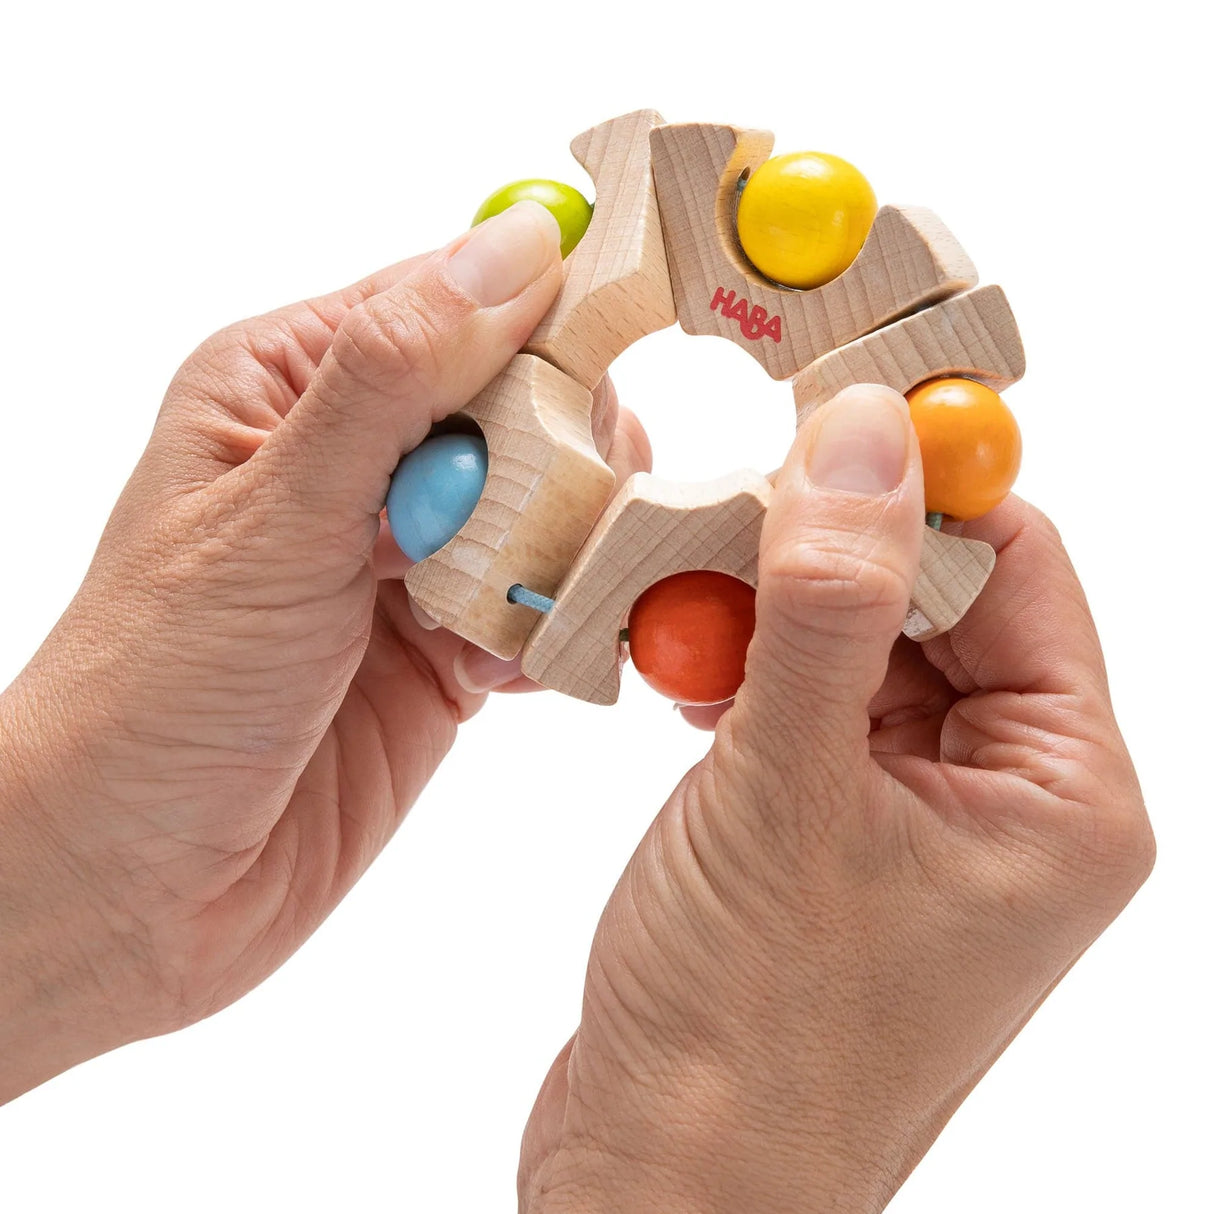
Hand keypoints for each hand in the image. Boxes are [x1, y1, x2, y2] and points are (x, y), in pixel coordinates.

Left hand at [0, 202, 648, 1101]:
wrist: (139, 882)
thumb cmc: (160, 688)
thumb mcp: (278, 514)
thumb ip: (395, 379)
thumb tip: (516, 245)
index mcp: (292, 387)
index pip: (451, 302)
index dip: (542, 311)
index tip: (627, 337)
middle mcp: (357, 462)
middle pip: (520, 407)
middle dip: (558, 456)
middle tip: (551, 519)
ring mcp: (409, 559)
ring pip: (546, 510)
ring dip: (562, 552)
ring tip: (534, 604)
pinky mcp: (449, 648)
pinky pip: (540, 605)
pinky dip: (554, 628)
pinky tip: (520, 666)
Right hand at [520, 384, 1153, 1211]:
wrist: (664, 1190)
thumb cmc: (751, 1036)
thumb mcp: (789, 791)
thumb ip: (832, 603)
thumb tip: (866, 436)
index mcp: (1062, 797)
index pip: (1017, 569)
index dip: (922, 486)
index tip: (822, 412)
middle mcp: (1006, 803)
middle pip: (933, 601)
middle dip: (824, 549)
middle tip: (722, 504)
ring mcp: (914, 820)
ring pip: (856, 646)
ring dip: (768, 608)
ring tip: (683, 598)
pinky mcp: (832, 834)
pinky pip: (804, 704)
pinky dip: (743, 666)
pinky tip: (681, 661)